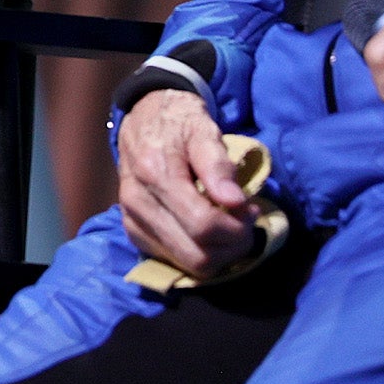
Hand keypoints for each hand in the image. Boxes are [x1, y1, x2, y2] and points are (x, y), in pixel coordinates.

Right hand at [116, 89, 255, 279]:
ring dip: (218, 254)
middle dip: (231, 247)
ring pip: (187, 265)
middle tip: (245, 223)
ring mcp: (132, 221)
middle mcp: (137, 203)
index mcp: (154, 174)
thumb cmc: (179, 122)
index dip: (237, 227)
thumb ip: (219, 167)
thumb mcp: (204, 132)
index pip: (203, 225)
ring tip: (229, 226)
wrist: (143, 119)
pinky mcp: (133, 233)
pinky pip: (174, 261)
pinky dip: (199, 252)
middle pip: (196, 255)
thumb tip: (236, 202)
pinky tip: (207, 231)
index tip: (251, 209)